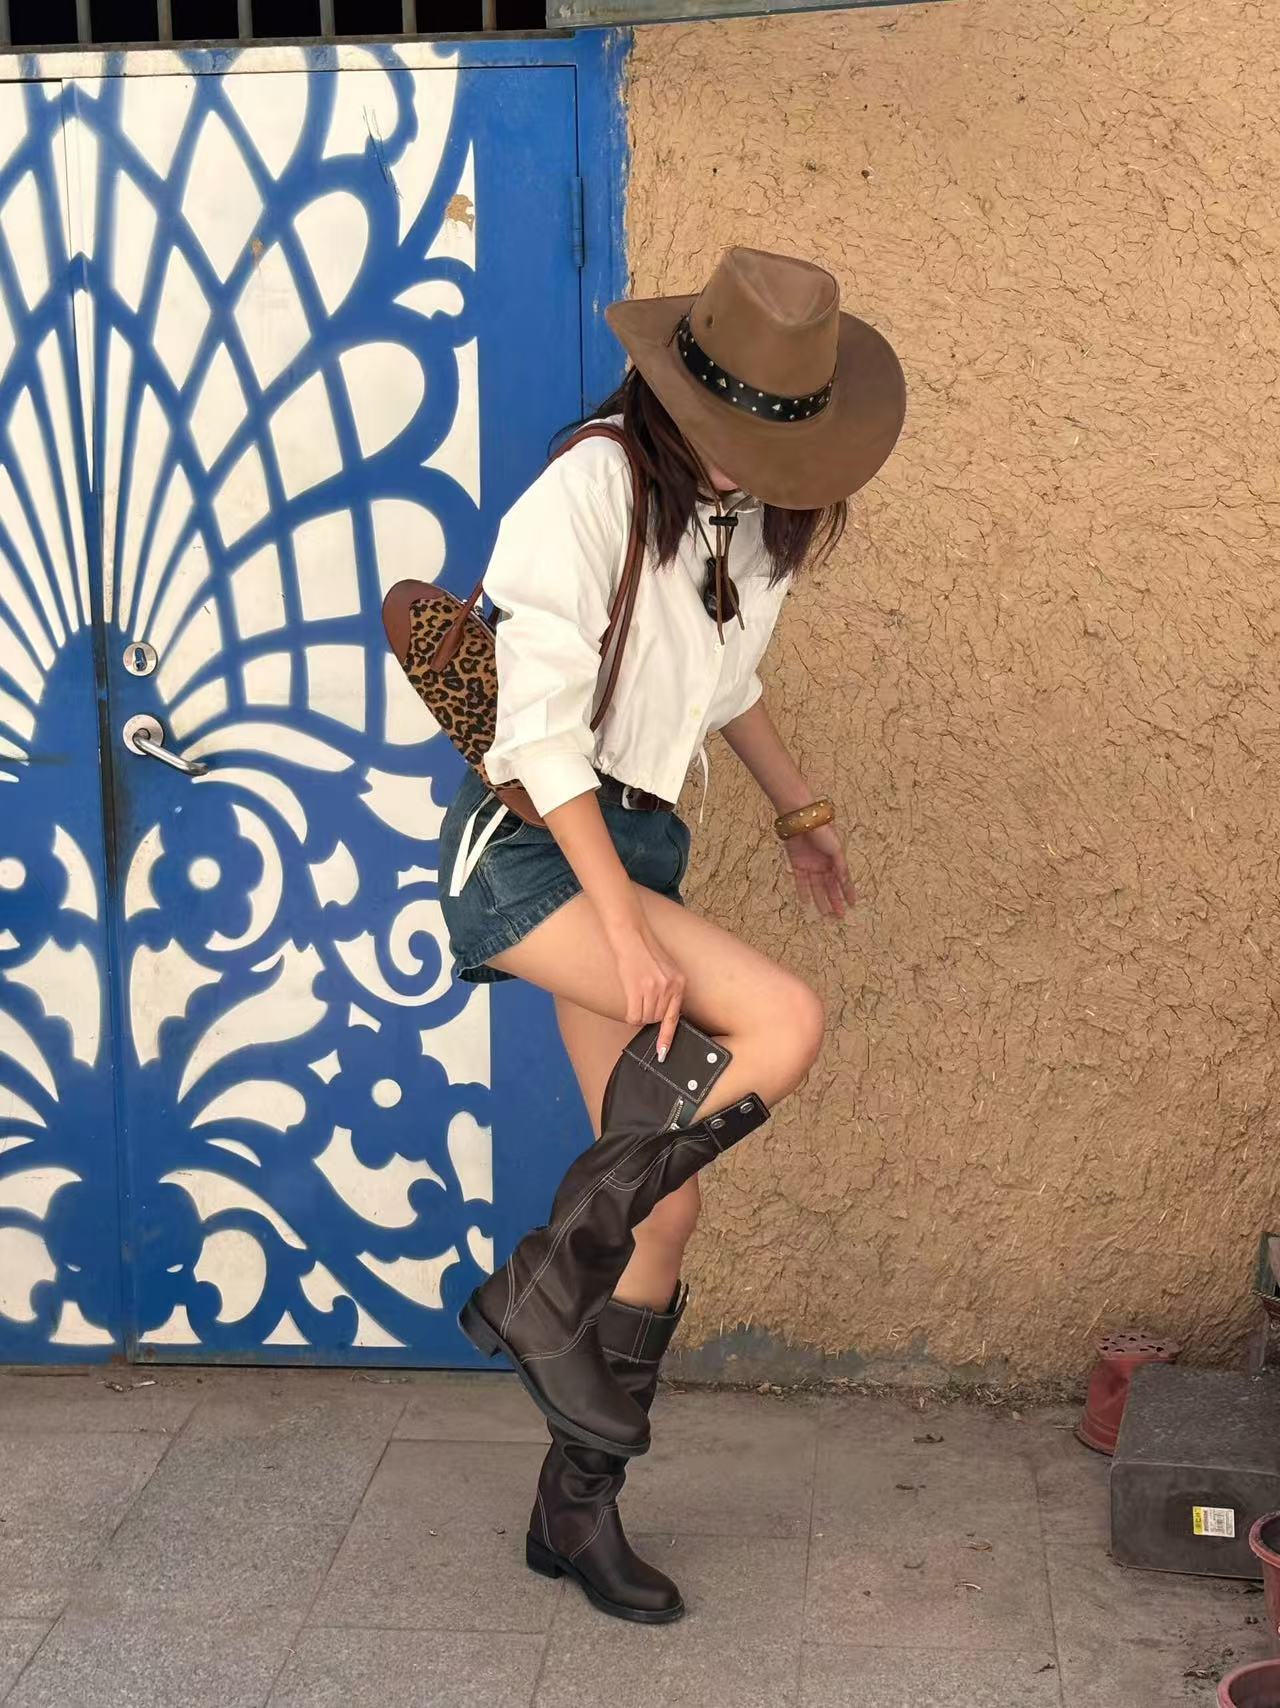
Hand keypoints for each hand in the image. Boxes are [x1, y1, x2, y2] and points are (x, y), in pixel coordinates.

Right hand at [605, 915, 685, 1058]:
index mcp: (679, 983)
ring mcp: (655, 988)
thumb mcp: (666, 969)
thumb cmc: (645, 951)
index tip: (662, 1053)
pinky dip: (630, 1015)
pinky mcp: (638, 988)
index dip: (667, 1037)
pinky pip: (633, 1015)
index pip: (674, 1017)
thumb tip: (661, 1013)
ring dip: (638, 1014)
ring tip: (634, 998)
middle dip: (647, 1016)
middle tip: (640, 1002)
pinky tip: (629, 1003)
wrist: (631, 935)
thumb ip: (668, 989)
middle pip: (656, 1019)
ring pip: (645, 1018)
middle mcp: (670, 987)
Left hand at [784, 823, 856, 919]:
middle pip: (829, 886)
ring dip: (820, 899)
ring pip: (816, 886)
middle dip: (834, 900)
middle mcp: (824, 863)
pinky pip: (801, 881)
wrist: (802, 820)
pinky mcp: (797, 863)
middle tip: (838, 916)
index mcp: (835, 859)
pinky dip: (803, 891)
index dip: (848, 892)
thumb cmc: (823, 831)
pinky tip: (807, 902)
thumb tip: (846, 883)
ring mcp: (810, 864)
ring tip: (824, 913)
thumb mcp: (836, 850)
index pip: (843, 880)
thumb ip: (840, 868)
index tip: (853, 905)